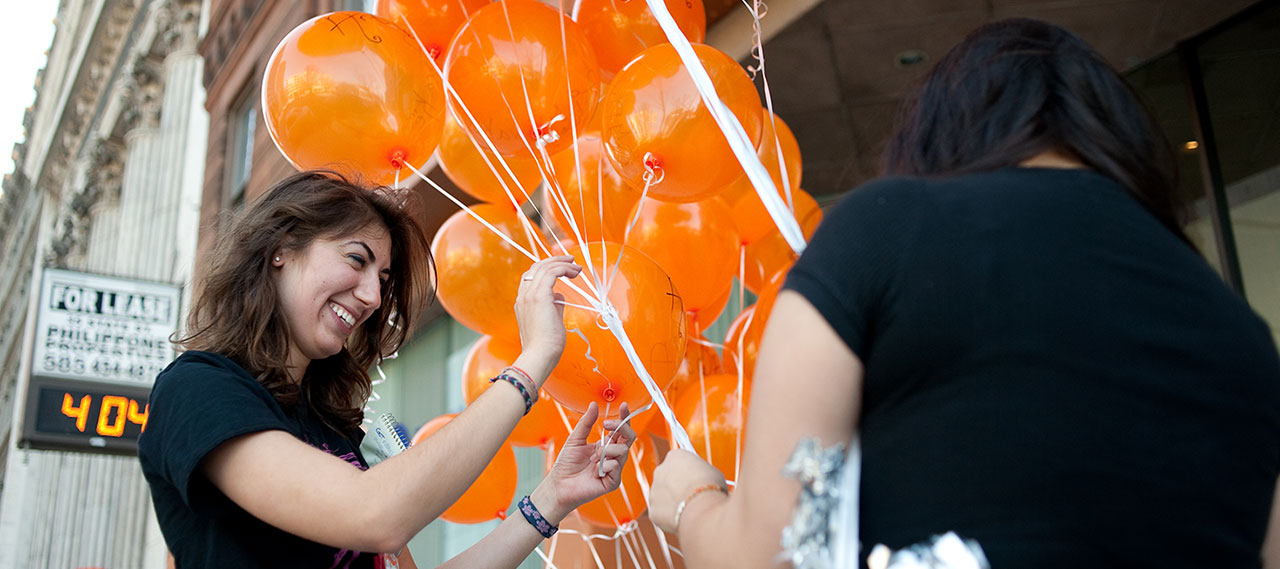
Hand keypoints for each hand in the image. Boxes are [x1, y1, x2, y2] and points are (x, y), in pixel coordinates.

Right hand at [514, 255, 581, 382]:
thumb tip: (559, 297)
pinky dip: (564, 268)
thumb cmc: (546, 345)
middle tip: (571, 261)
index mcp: (523, 301)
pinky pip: (551, 272)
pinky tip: (574, 272)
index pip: (532, 276)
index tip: (563, 269)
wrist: (539, 355)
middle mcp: (523, 295)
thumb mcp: (550, 320)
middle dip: (555, 260)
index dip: (547, 268)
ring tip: (577, 267)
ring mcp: (529, 294)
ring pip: (544, 267)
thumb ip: (553, 306)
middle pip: (536, 267)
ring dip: (562, 263)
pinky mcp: (539, 295)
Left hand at [530, 402, 635, 523]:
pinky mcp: (613, 481)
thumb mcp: (575, 439)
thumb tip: (594, 405)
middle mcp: (613, 456)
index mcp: (606, 445)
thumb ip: (586, 423)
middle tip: (606, 424)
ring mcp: (614, 469)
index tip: (623, 406)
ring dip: (606, 449)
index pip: (621, 429)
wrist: (559, 485)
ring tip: (593, 457)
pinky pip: (616, 466)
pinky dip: (605, 464)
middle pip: (629, 437)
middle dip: (621, 426)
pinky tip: (595, 469)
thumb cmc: (566, 465)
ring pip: (623, 450)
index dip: (625, 417)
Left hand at [649, 449, 726, 533]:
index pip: (679, 462)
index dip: (689, 472)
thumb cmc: (710, 488)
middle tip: (692, 496)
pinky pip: (662, 513)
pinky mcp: (653, 510)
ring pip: (663, 497)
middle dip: (677, 487)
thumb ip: (702, 472)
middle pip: (668, 478)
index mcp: (675, 456)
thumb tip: (703, 479)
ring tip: (690, 510)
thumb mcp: (712, 471)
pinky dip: (670, 518)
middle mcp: (660, 470)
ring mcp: (654, 490)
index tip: (696, 480)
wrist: (701, 509)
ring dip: (673, 502)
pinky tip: (683, 519)